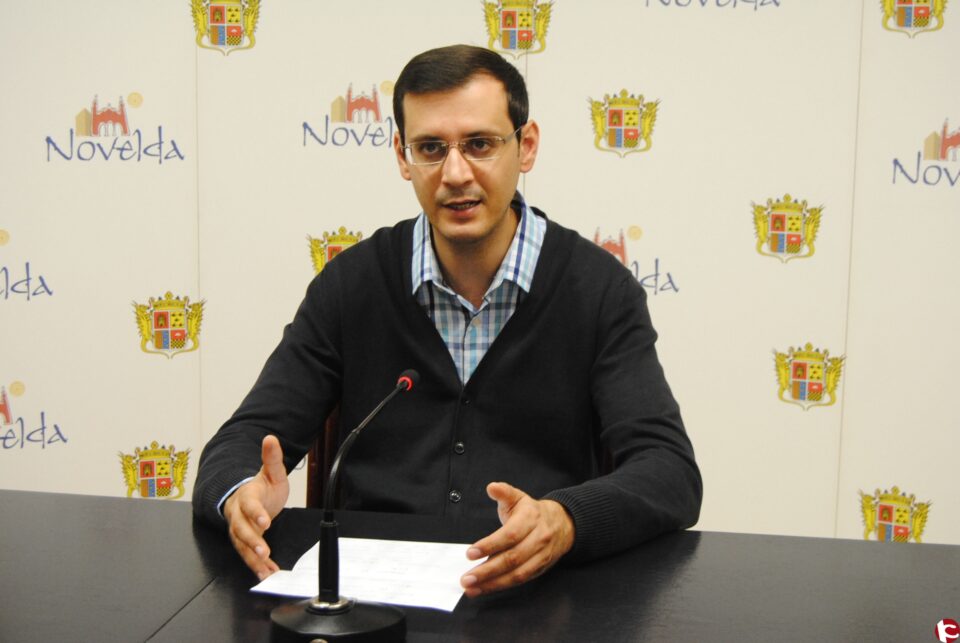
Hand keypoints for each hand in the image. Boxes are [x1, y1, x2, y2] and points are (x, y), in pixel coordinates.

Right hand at [222, 435, 289, 579]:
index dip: (255, 513)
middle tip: (263, 552)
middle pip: (240, 529)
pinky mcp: (243, 542)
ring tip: (264, 570)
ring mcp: (239, 529)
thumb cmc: (261, 486)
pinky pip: (247, 555)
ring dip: (252, 558)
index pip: (248, 504)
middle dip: (251, 541)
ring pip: (241, 545)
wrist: (248, 497)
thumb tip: (271, 438)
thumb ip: (272, 458)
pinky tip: (267, 573)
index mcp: (247, 495)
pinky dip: (257, 566)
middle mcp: (239, 514)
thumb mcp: (271, 472)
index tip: (265, 521)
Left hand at [460, 481, 574, 596]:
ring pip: (517, 574)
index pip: (510, 535)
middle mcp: (538, 539)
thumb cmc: (532, 512)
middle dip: (487, 570)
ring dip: (493, 583)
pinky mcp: (539, 569)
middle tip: (467, 578)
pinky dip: (501, 586)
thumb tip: (492, 487)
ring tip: (472, 587)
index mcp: (531, 518)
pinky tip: (484, 588)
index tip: (471, 553)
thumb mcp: (518, 498)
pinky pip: (520, 580)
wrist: (562, 524)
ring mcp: (541, 556)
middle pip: (512, 558)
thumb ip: (504, 492)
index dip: (490, 545)